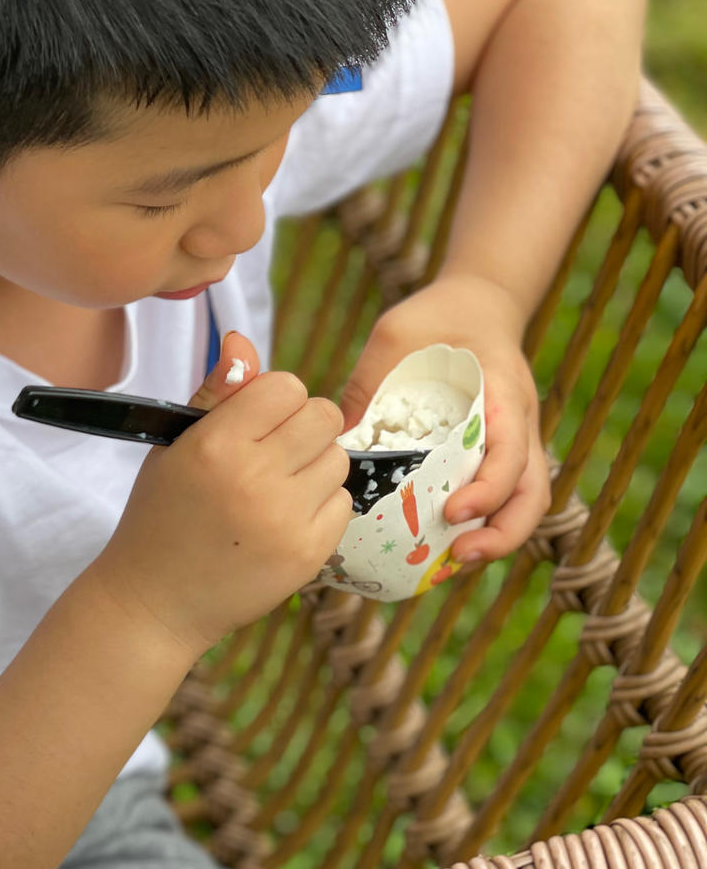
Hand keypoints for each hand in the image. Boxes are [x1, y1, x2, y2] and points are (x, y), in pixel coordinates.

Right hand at [94, 331, 352, 656]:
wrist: (155, 602)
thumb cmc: (161, 514)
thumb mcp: (175, 444)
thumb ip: (216, 392)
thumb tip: (243, 339)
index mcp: (216, 445)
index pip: (286, 386)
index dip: (274, 400)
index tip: (256, 422)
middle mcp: (254, 479)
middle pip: (323, 416)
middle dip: (302, 427)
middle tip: (273, 452)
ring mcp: (285, 521)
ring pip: (338, 458)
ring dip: (314, 466)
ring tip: (276, 487)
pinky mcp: (307, 555)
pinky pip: (342, 504)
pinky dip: (320, 506)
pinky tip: (283, 518)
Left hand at [339, 274, 550, 567]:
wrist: (475, 303)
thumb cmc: (434, 317)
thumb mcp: (394, 336)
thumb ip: (371, 382)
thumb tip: (336, 443)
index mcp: (503, 394)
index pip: (513, 454)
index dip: (489, 490)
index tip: (455, 510)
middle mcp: (518, 425)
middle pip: (530, 494)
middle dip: (501, 535)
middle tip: (457, 558)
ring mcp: (513, 443)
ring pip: (522, 503)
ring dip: (494, 539)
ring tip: (449, 565)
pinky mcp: (496, 454)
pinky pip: (500, 497)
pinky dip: (480, 525)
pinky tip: (441, 544)